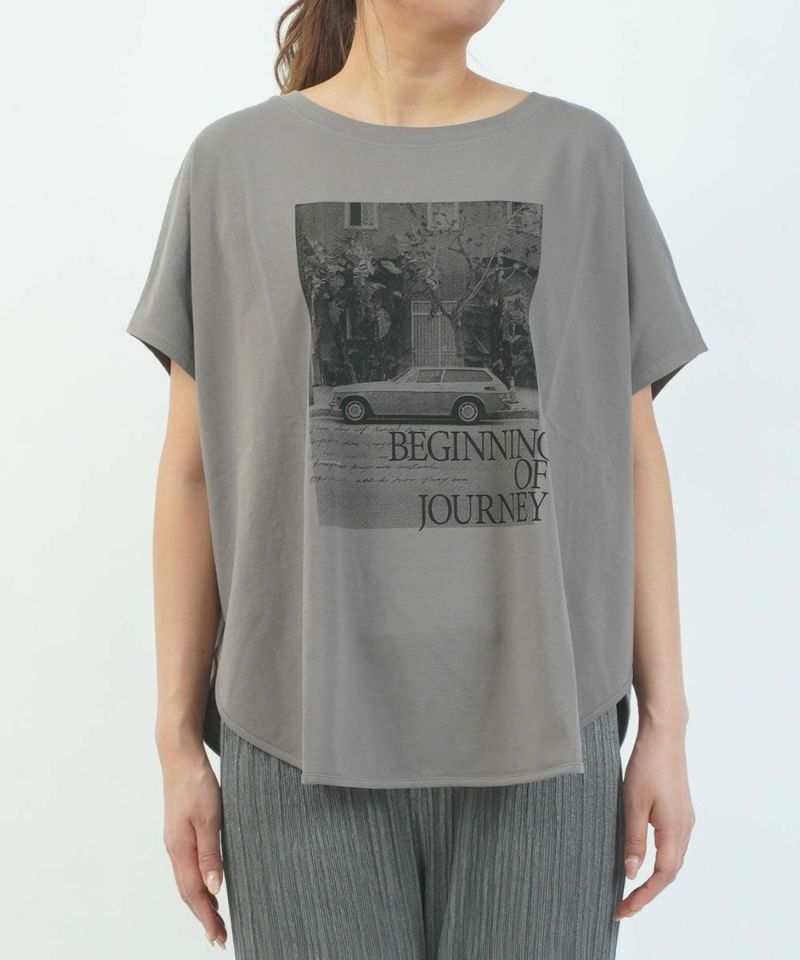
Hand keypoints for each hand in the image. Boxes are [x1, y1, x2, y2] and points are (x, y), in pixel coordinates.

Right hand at [161, 743, 227, 947]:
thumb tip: (213, 888)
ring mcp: (176, 841)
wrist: (180, 756)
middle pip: (188, 892)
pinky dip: (197, 884)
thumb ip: (211, 852)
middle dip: (203, 916)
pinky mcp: (180, 832)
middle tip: (219, 937)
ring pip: (186, 881)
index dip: (206, 917)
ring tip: (215, 919)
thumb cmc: (196, 783)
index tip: (219, 937)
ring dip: (200, 902)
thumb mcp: (209, 816)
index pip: (193, 893)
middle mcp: (175, 849)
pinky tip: (207, 885)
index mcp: (180, 849)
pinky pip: (187, 867)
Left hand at [615, 720, 695, 919]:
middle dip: (647, 893)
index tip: (623, 909)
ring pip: (672, 860)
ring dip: (654, 879)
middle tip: (623, 905)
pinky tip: (643, 860)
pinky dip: (659, 861)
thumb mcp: (634, 803)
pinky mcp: (679, 810)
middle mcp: (685, 829)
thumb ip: (634, 839)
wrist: (665, 735)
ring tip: (630, 890)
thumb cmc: (648, 764)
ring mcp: (684, 819)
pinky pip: (672, 845)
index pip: (662, 876)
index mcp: (675, 830)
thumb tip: (632, 872)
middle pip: (670, 873)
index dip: (643, 896)